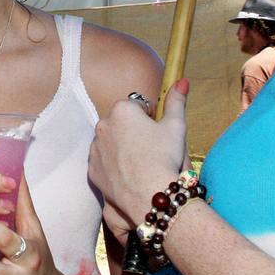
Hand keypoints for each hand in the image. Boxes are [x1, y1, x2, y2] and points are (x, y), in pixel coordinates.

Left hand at [90, 80, 189, 243]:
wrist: (149, 194)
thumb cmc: (165, 157)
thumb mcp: (176, 126)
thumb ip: (176, 101)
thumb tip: (182, 81)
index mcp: (122, 110)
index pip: (138, 105)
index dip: (151, 118)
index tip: (158, 133)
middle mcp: (103, 125)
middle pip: (122, 122)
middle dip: (134, 131)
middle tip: (151, 149)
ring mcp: (95, 148)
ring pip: (111, 142)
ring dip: (122, 147)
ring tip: (141, 163)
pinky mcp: (92, 169)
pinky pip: (103, 161)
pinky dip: (114, 165)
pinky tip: (129, 174)